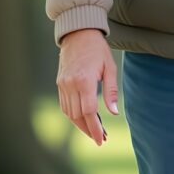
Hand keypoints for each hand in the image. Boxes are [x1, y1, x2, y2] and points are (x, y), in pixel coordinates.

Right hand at [56, 28, 117, 145]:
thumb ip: (111, 91)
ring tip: (94, 130)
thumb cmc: (98, 50)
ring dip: (80, 124)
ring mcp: (62, 84)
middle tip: (101, 138)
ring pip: (69, 113)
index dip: (95, 128)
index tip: (101, 139)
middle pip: (77, 116)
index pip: (88, 111)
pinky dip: (73, 115)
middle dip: (89, 129)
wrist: (78, 34)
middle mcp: (70, 84)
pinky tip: (84, 119)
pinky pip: (64, 105)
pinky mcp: (59, 83)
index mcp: (84, 81)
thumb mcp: (110, 68)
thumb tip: (114, 113)